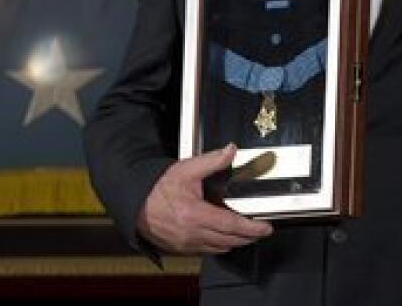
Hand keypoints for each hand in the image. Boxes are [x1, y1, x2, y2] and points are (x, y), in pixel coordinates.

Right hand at [136, 144, 272, 254]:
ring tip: (245, 234)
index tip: (265, 228)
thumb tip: (231, 150)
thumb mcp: (186, 169)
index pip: (232, 225)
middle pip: (230, 241)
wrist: (136, 202)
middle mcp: (192, 233)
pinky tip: (224, 238)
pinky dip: (220, 246)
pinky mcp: (182, 249)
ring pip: (220, 249)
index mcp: (195, 214)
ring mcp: (187, 244)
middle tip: (260, 231)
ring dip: (235, 242)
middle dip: (249, 237)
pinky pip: (207, 251)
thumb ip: (212, 160)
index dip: (252, 228)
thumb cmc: (158, 187)